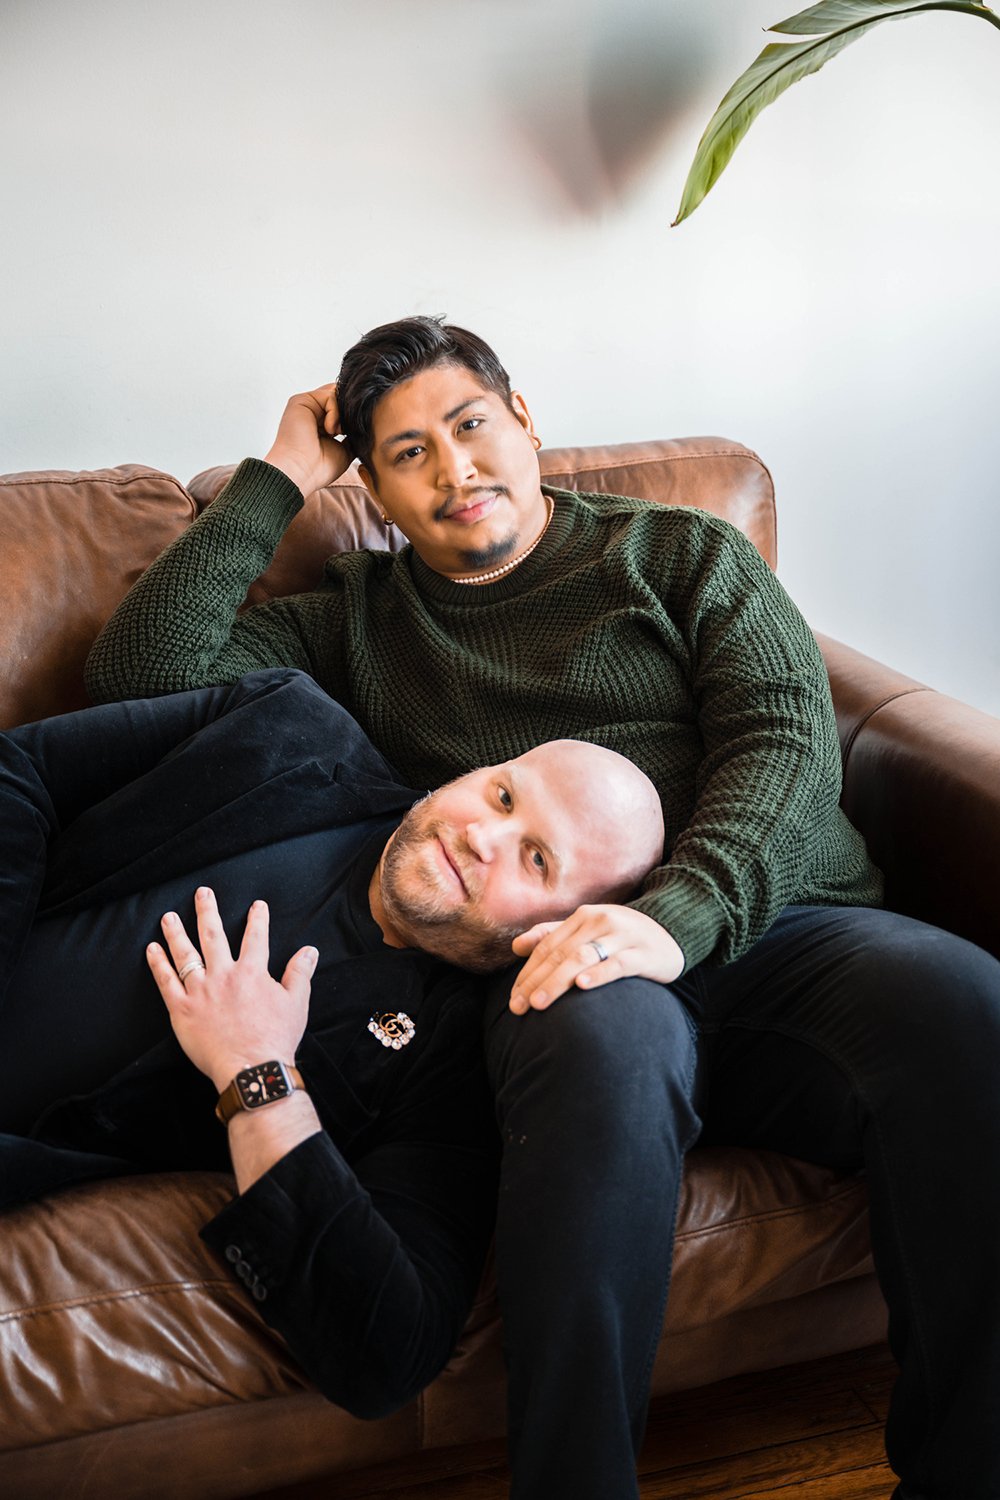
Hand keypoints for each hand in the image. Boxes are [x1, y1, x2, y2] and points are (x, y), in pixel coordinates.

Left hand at [146, 886, 317, 1091]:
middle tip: (202, 893)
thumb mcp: (296, 1003)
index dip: (258, 919)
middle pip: (213, 935)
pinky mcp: (182, 1009)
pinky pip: (166, 982)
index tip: (257, 905)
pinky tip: (152, 949)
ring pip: (185, 954)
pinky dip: (158, 964)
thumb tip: (310, 951)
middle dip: (208, 911)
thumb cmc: (276, 1038)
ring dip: (176, 932)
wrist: (251, 1068)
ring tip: (168, 916)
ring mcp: (200, 991)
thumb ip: (300, 973)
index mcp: (252, 972)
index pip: (255, 937)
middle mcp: (224, 975)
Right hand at [263, 382, 353, 497]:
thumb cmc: (320, 467)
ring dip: (342, 414)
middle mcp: (313, 413)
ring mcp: (306, 406)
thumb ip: (352, 435)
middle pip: (339, 398)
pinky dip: (335, 412)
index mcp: (321, 424)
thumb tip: (364, 423)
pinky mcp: (300, 400)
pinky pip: (329, 395)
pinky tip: (329, 430)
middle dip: (349, 412)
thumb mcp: (345, 450)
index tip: (354, 434)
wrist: (302, 471)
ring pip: (336, 394)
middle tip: (347, 432)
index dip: (353, 417)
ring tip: (337, 433)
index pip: (342, 409)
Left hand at [508, 904, 683, 1013]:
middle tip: (518, 1008)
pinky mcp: (644, 953)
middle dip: (536, 982)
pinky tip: (582, 986)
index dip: (527, 972)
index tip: (512, 998)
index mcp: (584, 917)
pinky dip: (598, 974)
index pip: (547, 946)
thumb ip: (553, 935)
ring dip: (558, 981)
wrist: (673, 931)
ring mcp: (623, 936)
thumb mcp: (589, 929)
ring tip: (539, 1003)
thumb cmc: (623, 936)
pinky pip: (618, 963)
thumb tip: (516, 946)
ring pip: (583, 958)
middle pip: (561, 954)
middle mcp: (601, 922)